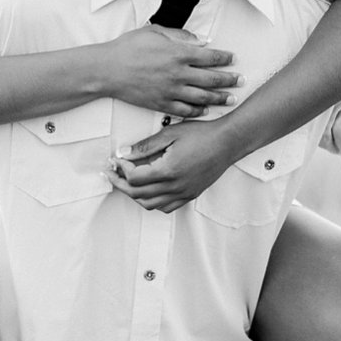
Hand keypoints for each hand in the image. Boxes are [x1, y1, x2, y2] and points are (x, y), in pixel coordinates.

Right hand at [99, 25, 238, 117]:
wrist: (106, 70)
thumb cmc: (128, 47)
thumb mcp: (154, 32)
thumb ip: (180, 36)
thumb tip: (200, 40)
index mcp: (178, 53)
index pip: (210, 57)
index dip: (225, 58)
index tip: (234, 59)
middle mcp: (178, 74)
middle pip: (212, 79)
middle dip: (229, 80)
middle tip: (241, 81)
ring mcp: (171, 91)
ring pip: (202, 97)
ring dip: (219, 98)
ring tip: (231, 99)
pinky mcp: (161, 104)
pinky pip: (185, 110)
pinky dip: (198, 111)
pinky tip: (206, 110)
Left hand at [108, 119, 236, 213]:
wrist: (228, 142)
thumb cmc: (203, 135)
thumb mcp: (171, 134)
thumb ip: (146, 146)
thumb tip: (124, 153)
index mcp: (168, 170)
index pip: (134, 178)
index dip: (121, 168)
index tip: (117, 159)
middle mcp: (176, 186)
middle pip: (137, 194)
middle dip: (120, 183)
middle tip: (112, 173)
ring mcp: (184, 193)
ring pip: (150, 204)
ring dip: (134, 195)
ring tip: (127, 183)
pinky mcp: (190, 194)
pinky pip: (166, 207)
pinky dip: (153, 202)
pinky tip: (149, 190)